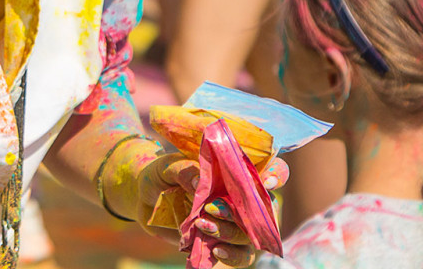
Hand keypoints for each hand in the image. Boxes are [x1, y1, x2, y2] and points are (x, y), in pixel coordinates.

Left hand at [117, 141, 287, 266]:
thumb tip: (200, 181)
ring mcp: (236, 223)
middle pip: (264, 208)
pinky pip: (240, 256)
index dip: (277, 174)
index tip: (267, 182)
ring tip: (202, 224)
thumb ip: (184, 170)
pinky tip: (215, 249)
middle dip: (246, 211)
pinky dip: (231, 255)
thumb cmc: (162, 174)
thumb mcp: (168, 166)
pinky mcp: (224, 243)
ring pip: (251, 234)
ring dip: (231, 232)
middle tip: (212, 207)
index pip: (272, 169)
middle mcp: (243, 198)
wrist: (145, 198)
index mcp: (237, 171)